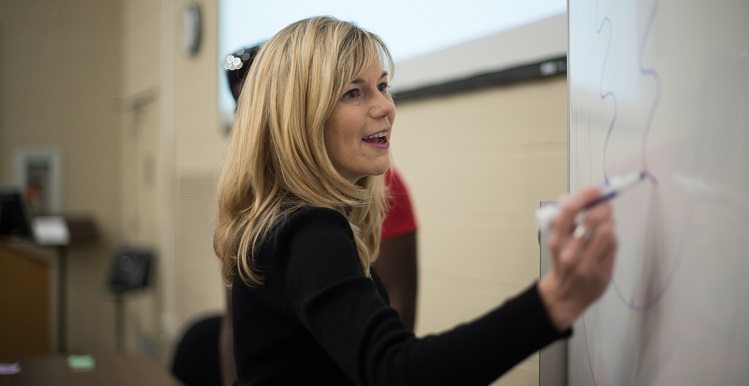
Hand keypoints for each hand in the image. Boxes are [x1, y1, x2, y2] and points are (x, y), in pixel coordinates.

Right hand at [538, 185, 617, 330]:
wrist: (564, 297)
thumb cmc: (561, 263)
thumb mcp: (555, 242)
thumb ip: (563, 221)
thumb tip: (567, 196)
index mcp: (556, 241)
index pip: (569, 210)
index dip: (586, 195)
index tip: (597, 189)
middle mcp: (570, 252)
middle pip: (592, 219)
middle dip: (603, 206)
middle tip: (606, 203)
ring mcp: (588, 264)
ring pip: (606, 231)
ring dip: (609, 221)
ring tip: (607, 221)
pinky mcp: (602, 272)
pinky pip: (613, 246)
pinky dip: (612, 236)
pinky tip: (607, 238)